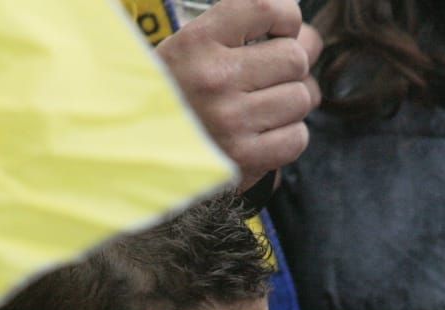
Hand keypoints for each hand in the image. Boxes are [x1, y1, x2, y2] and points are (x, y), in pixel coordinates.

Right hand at [155, 0, 322, 190]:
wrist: (135, 152)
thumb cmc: (170, 97)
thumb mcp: (187, 49)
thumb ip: (241, 32)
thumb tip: (309, 39)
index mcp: (197, 42)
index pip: (265, 7)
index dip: (287, 17)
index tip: (280, 29)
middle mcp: (214, 79)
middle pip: (295, 57)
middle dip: (291, 67)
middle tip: (270, 78)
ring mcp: (230, 122)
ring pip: (301, 98)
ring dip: (291, 102)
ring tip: (264, 107)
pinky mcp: (243, 159)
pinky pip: (297, 138)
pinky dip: (288, 135)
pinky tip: (264, 133)